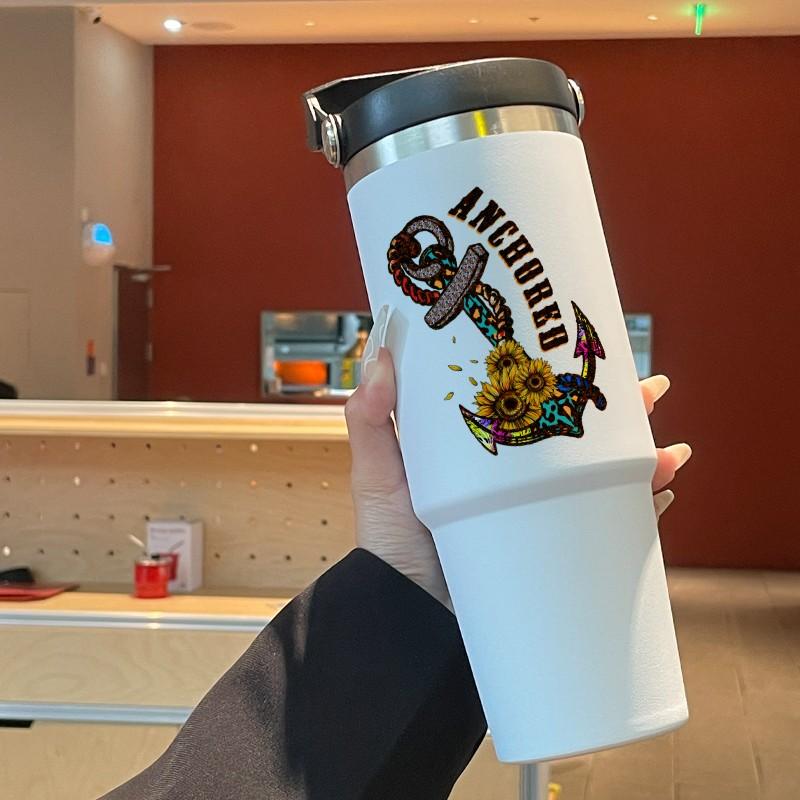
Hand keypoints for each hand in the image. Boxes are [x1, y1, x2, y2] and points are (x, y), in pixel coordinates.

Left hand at [345, 310, 691, 607]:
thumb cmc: (388, 545)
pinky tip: (660, 493)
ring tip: (668, 447)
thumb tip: (382, 356)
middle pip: (575, 434)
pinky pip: (606, 527)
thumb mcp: (376, 475)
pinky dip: (638, 510)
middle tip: (648, 392)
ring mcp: (537, 513)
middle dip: (617, 412)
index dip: (557, 375)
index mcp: (478, 450)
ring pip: (601, 475)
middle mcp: (514, 477)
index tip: (582, 349)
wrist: (409, 618)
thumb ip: (370, 420)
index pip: (526, 401)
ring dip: (641, 458)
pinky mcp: (552, 552)